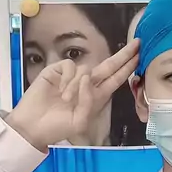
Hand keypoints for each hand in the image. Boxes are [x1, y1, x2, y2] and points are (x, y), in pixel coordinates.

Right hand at [6, 40, 139, 149]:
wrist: (33, 125)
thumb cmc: (57, 127)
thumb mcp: (80, 121)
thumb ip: (89, 101)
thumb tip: (87, 77)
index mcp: (96, 97)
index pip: (116, 79)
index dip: (127, 67)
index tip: (139, 55)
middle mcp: (87, 84)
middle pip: (109, 66)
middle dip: (123, 55)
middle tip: (136, 44)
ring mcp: (72, 76)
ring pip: (86, 69)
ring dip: (77, 86)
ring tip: (66, 100)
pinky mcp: (58, 70)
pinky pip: (70, 66)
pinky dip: (67, 79)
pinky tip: (60, 90)